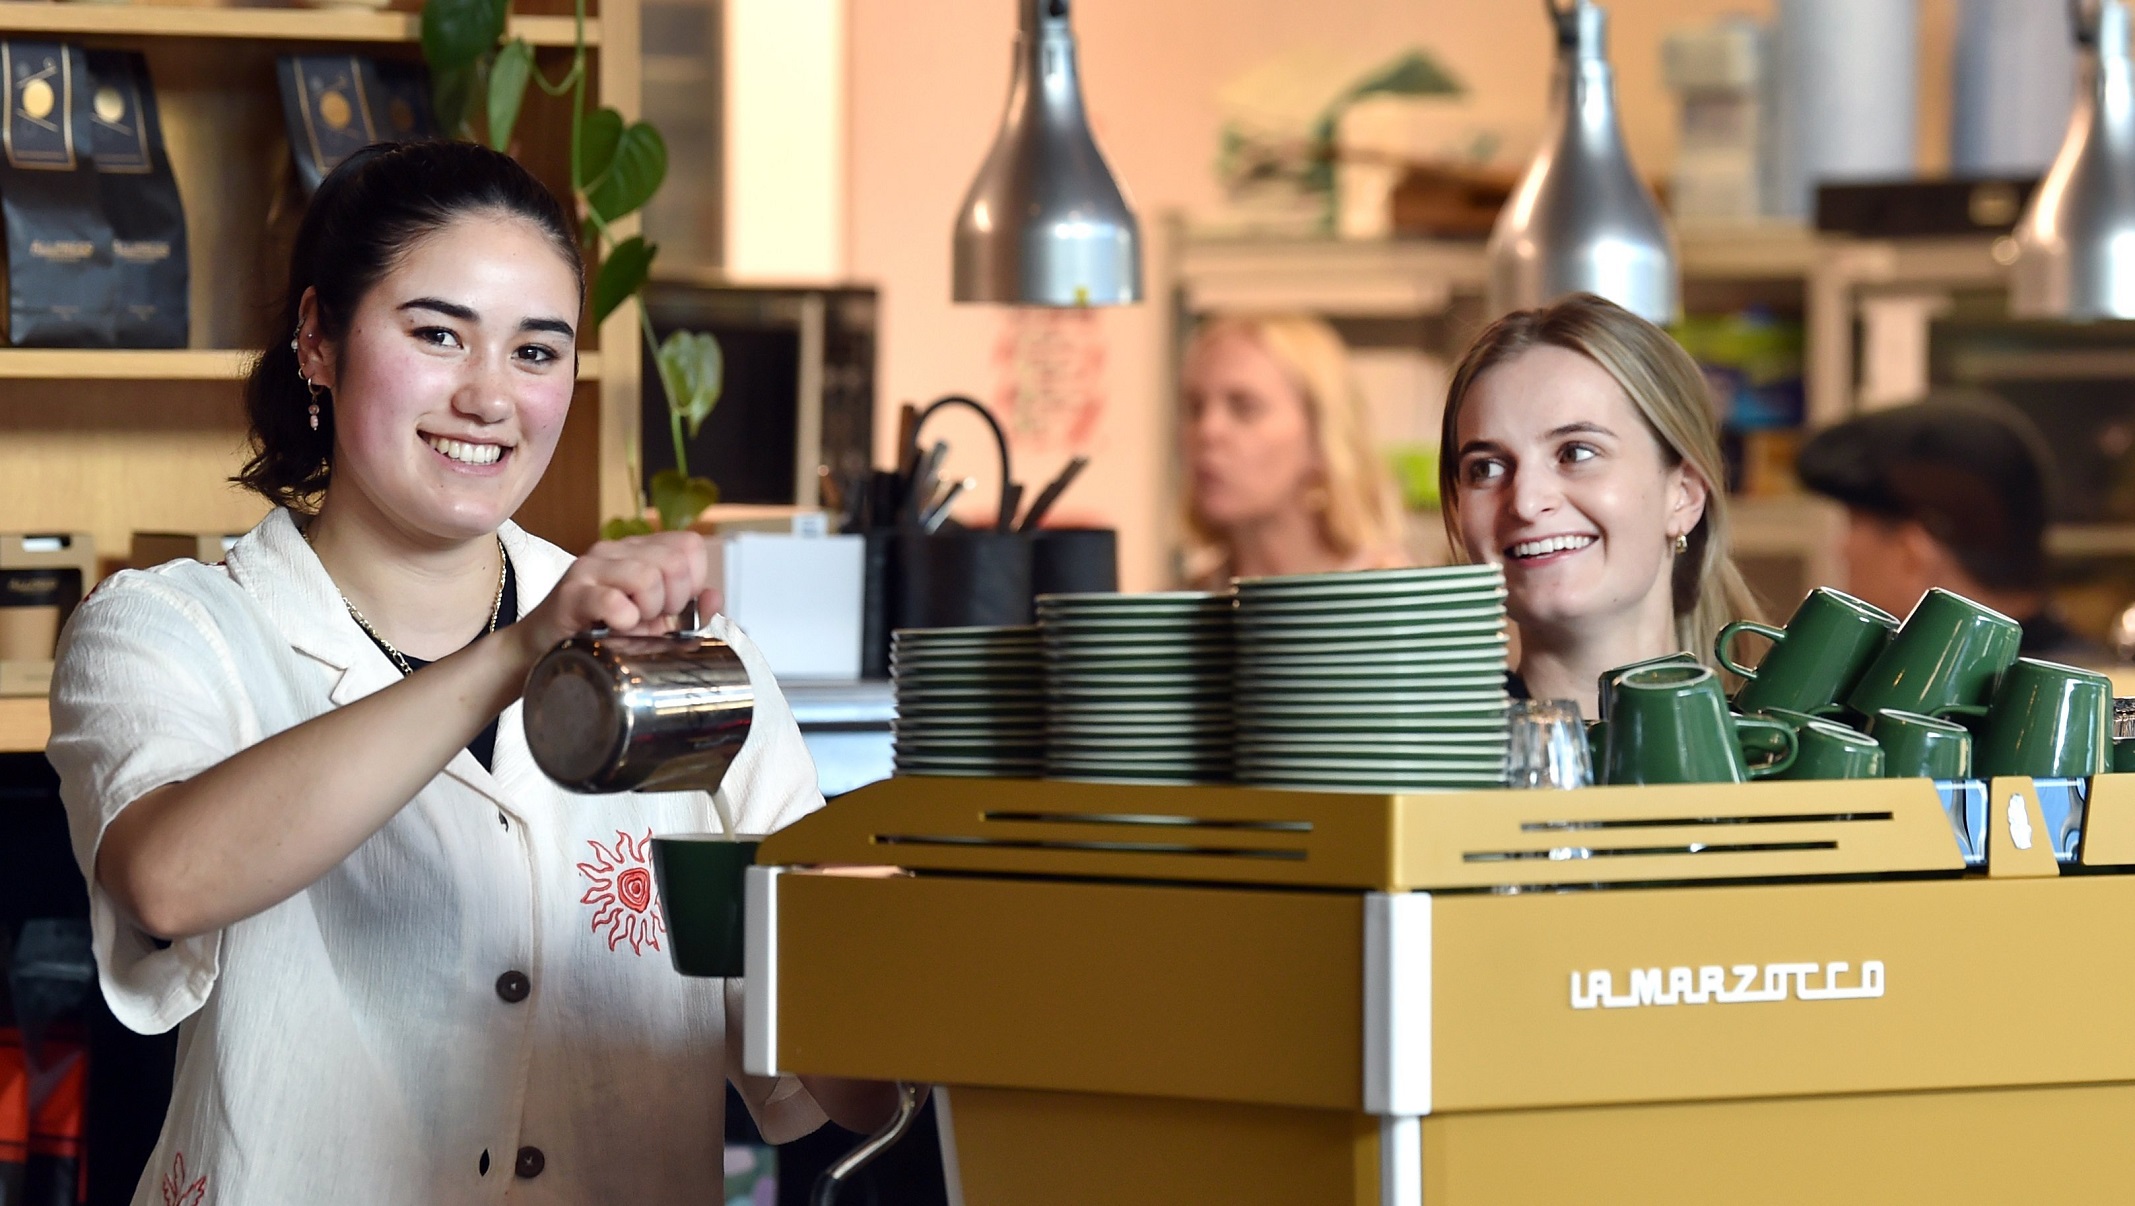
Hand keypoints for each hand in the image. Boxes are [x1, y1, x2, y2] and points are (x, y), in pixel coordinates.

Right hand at [513, 531, 719, 658]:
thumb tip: (715, 597)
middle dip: (673, 600)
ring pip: (647, 577)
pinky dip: (623, 620)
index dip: (693, 580)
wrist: (544, 649)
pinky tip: (616, 628)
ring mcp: (592, 568)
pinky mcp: (572, 593)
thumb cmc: (602, 633)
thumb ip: (690, 611)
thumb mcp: (654, 623)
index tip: (674, 607)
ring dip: (648, 612)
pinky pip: (612, 600)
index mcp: (639, 551)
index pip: (690, 545)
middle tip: (652, 619)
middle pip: (674, 561)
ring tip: (631, 624)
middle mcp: (616, 551)